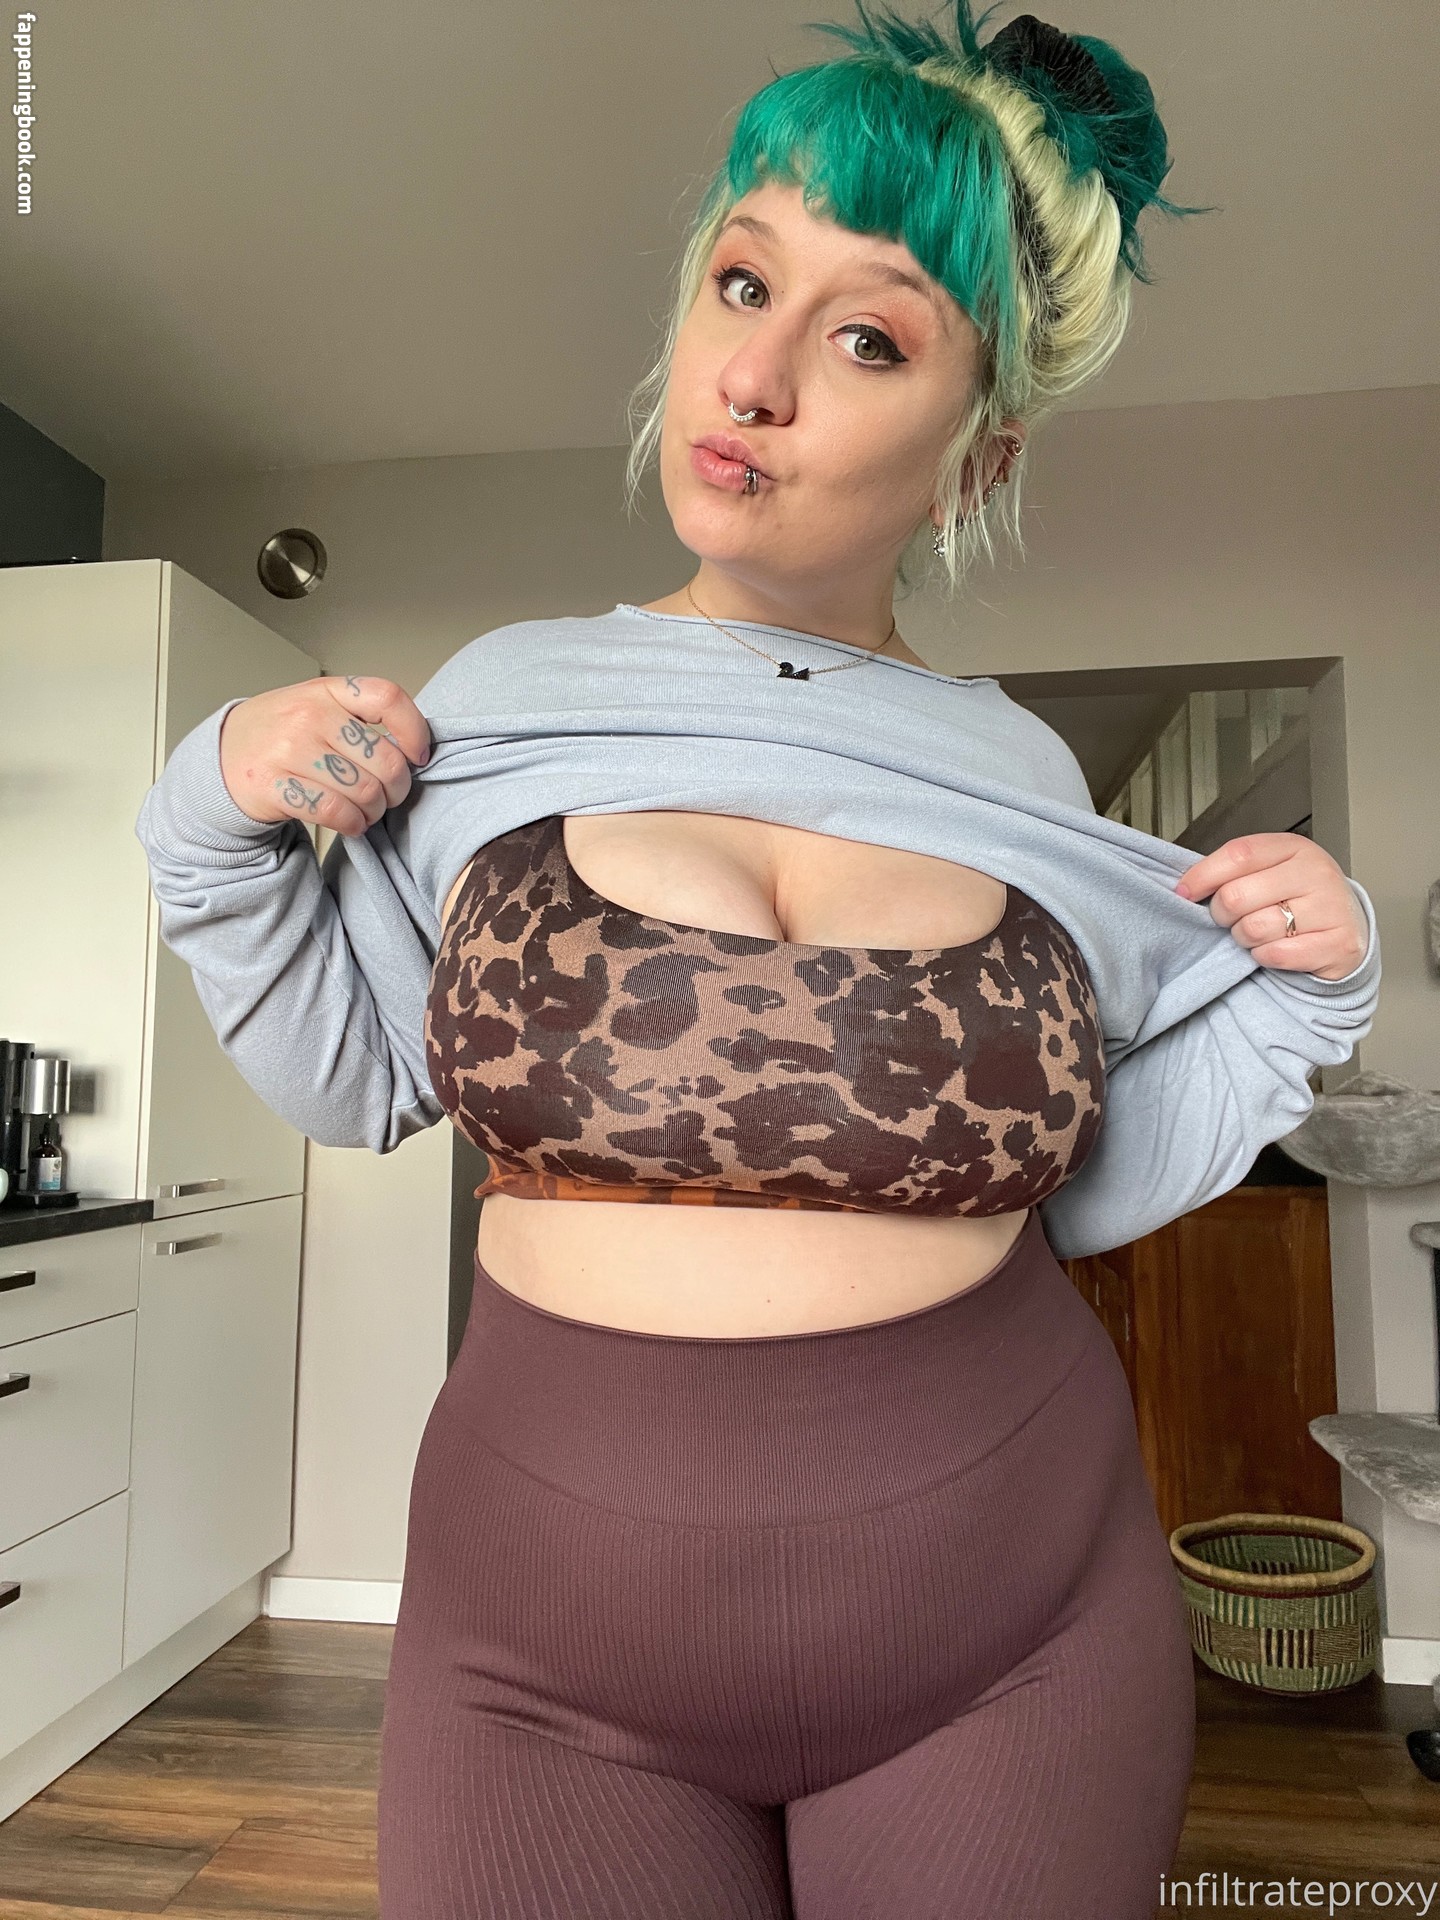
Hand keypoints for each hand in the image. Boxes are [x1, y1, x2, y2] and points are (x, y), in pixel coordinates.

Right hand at [218, 674, 430, 837]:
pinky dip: (353, 824)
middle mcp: (309, 715)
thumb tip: (413, 748)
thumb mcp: (317, 705)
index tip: (418, 755)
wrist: (222, 756)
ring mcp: (289, 750)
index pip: (388, 698)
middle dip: (397, 788)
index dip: (415, 731)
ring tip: (366, 810)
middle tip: (389, 795)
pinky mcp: (274, 786)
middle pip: (385, 759)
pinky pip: (336, 812)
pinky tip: (350, 822)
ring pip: (365, 791)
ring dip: (374, 811)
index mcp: (326, 691)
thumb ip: (360, 716)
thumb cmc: (281, 733)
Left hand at [1175, 832, 1368, 980]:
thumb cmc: (1299, 898)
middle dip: (1222, 913)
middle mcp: (1316, 873)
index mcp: (1295, 848)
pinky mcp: (1338, 944)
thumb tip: (1186, 885)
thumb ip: (1235, 870)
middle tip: (1231, 918)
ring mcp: (1331, 908)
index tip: (1185, 891)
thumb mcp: (1272, 870)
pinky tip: (1274, 949)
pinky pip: (1276, 955)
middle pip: (1237, 895)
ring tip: (1256, 933)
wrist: (1349, 927)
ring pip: (1254, 928)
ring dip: (1244, 938)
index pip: (1239, 854)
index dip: (1204, 875)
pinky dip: (1264, 957)